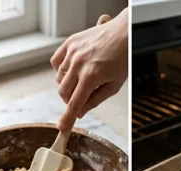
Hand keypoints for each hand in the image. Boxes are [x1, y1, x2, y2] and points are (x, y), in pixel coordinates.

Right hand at [50, 9, 128, 130]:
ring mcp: (72, 52)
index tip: (61, 127)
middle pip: (63, 92)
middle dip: (70, 100)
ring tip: (81, 79)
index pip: (75, 103)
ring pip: (59, 79)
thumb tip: (81, 112)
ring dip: (67, 85)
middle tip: (81, 97)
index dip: (67, 118)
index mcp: (92, 76)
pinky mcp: (69, 43)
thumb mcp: (114, 85)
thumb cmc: (123, 59)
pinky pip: (56, 62)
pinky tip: (71, 69)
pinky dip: (60, 69)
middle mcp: (79, 64)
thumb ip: (95, 100)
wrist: (124, 33)